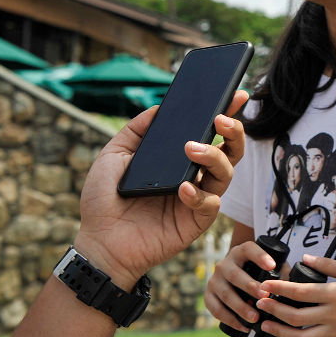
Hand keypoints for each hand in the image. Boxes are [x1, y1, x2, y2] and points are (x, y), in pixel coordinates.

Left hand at [74, 90, 248, 289]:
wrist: (99, 241)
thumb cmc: (104, 201)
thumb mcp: (113, 156)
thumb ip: (135, 130)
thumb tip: (159, 107)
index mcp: (180, 159)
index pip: (211, 134)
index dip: (228, 114)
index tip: (236, 95)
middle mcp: (195, 175)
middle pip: (231, 150)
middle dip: (234, 131)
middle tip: (221, 119)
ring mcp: (199, 197)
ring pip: (227, 172)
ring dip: (214, 156)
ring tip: (191, 149)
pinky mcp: (197, 220)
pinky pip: (210, 203)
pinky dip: (200, 194)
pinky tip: (183, 189)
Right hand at [203, 240, 277, 333]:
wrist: (234, 274)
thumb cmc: (258, 270)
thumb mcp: (268, 266)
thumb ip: (281, 272)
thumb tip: (296, 285)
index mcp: (241, 252)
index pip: (248, 249)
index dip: (259, 256)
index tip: (272, 266)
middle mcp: (225, 264)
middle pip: (235, 274)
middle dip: (250, 286)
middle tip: (264, 296)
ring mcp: (215, 280)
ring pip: (226, 293)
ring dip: (241, 307)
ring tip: (255, 318)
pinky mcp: (208, 295)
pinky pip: (215, 309)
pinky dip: (229, 319)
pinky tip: (243, 327)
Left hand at [256, 255, 335, 336]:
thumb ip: (329, 264)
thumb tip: (304, 259)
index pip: (301, 291)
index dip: (280, 288)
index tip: (265, 285)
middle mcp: (335, 315)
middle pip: (296, 316)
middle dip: (274, 310)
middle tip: (260, 303)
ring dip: (280, 332)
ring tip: (266, 325)